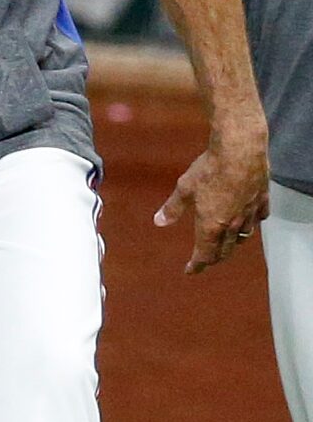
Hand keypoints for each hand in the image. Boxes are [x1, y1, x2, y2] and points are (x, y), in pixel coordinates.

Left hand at [155, 115, 269, 272]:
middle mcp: (233, 225)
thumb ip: (173, 208)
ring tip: (227, 244)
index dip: (197, 265)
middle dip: (214, 258)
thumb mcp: (184, 188)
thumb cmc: (209, 169)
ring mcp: (250, 213)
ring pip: (244, 236)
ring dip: (234, 243)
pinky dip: (253, 224)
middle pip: (225, 250)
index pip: (204, 254)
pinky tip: (250, 221)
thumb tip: (159, 222)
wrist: (240, 150)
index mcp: (212, 226)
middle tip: (207, 260)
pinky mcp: (262, 199)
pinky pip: (259, 218)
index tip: (191, 270)